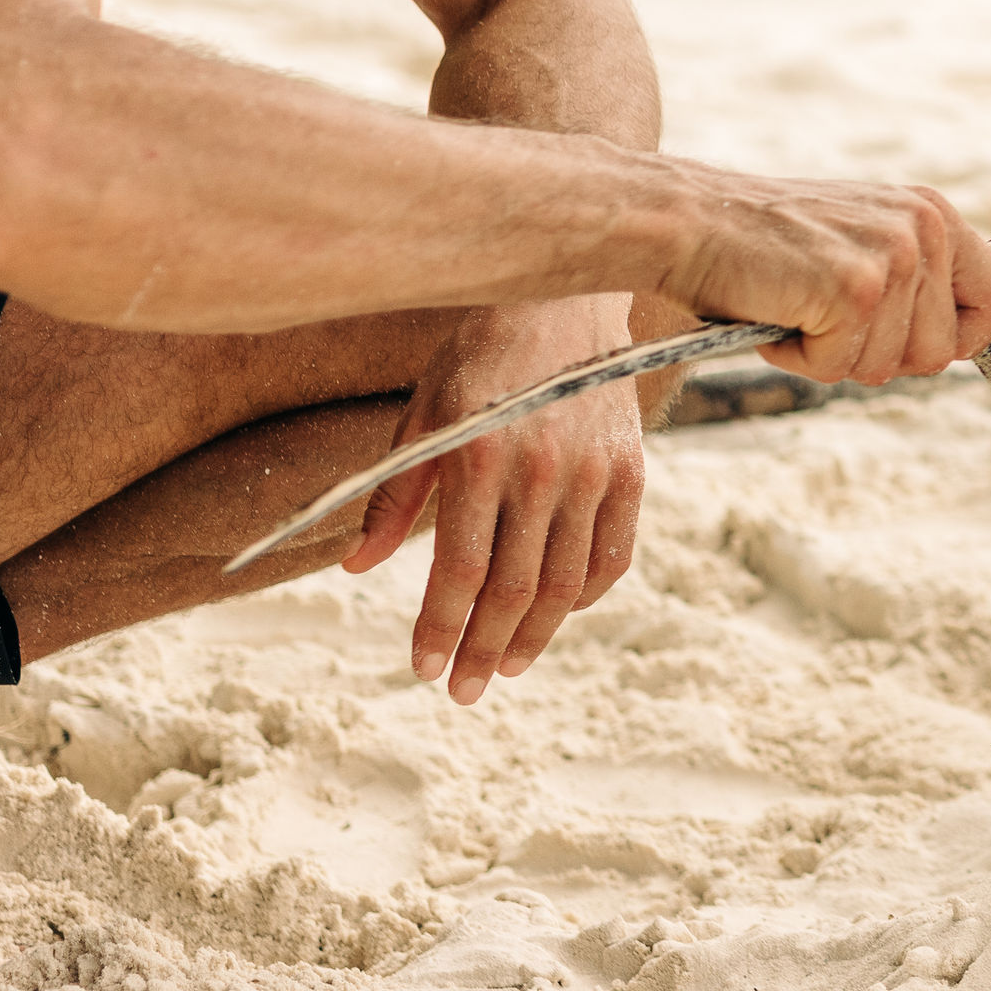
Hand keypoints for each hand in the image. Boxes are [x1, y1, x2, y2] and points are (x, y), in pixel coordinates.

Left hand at [344, 297, 645, 703]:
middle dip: (483, 649)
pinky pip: (613, 554)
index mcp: (479, 457)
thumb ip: (394, 496)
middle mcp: (542, 470)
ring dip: (535, 637)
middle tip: (462, 691)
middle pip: (515, 591)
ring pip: (566, 584)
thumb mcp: (422, 416)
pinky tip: (559, 614)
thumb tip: (358, 568)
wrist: (561, 300)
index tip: (422, 670)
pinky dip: (586, 595)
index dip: (439, 628)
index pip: (460, 571)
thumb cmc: (478, 358)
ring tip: (506, 667)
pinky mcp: (631, 469)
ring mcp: (594, 472)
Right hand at [667, 174, 990, 382]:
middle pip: (944, 352)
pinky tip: (776, 312)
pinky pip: (840, 368)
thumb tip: (963, 339)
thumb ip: (915, 277)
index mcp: (933, 213)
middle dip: (881, 355)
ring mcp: (894, 258)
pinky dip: (798, 358)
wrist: (686, 221)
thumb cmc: (765, 244)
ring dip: (833, 356)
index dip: (966, 337)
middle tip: (826, 318)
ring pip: (890, 367)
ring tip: (796, 305)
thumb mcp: (860, 242)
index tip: (916, 342)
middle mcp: (926, 228)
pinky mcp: (854, 290)